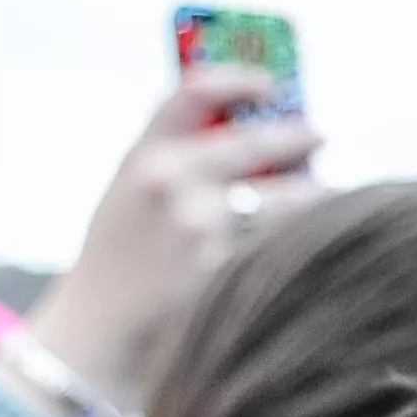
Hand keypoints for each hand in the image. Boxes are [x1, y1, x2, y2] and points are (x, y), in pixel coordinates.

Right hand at [15, 67, 320, 412]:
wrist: (93, 337)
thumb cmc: (116, 269)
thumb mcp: (127, 199)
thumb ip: (173, 164)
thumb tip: (248, 138)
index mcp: (143, 156)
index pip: (196, 91)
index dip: (240, 78)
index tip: (270, 83)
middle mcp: (172, 182)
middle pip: (259, 140)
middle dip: (299, 137)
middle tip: (319, 136)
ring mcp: (202, 227)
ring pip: (290, 195)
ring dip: (315, 194)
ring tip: (322, 198)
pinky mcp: (228, 270)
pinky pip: (290, 242)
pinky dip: (309, 239)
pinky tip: (315, 244)